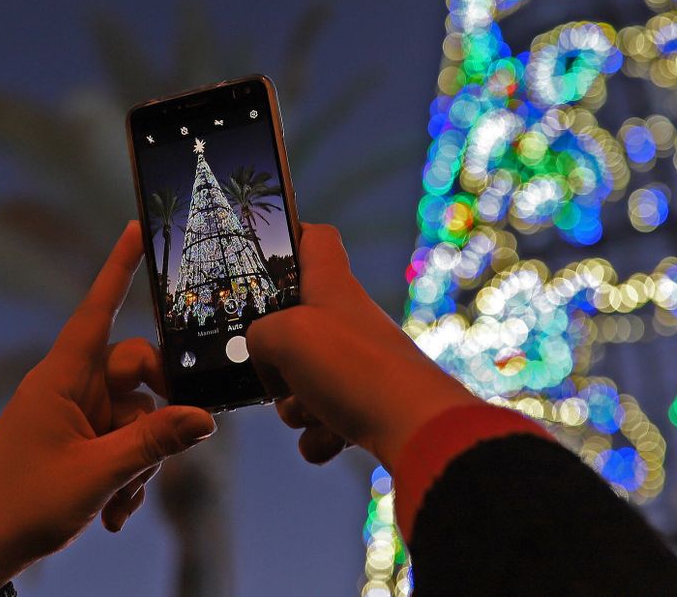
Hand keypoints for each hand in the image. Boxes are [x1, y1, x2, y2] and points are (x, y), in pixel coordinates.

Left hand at [0, 222, 215, 582]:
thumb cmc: (21, 505)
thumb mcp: (96, 475)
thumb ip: (153, 444)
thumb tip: (203, 419)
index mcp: (61, 377)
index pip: (96, 309)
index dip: (117, 267)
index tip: (135, 227)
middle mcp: (71, 387)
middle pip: (136, 370)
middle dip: (157, 412)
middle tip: (164, 451)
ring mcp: (76, 416)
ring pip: (137, 415)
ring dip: (141, 461)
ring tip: (120, 503)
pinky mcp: (80, 443)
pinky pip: (123, 442)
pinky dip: (127, 475)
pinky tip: (116, 513)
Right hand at [247, 223, 476, 472]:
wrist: (416, 427)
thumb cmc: (352, 367)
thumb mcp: (284, 336)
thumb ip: (259, 338)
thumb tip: (269, 362)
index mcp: (331, 287)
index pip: (315, 239)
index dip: (289, 237)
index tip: (264, 253)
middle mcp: (347, 321)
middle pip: (295, 327)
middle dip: (276, 361)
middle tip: (278, 372)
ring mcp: (360, 364)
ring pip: (305, 382)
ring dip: (296, 407)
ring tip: (312, 411)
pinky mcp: (369, 406)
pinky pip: (324, 423)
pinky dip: (320, 437)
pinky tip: (329, 440)